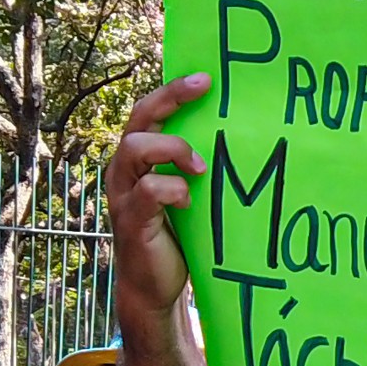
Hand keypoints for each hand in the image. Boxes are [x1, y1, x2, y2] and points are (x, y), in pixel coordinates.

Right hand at [107, 75, 213, 320]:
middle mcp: (126, 170)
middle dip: (170, 98)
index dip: (173, 90)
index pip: (149, 111)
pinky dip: (171, 190)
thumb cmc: (178, 237)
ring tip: (200, 167)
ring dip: (172, 149)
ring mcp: (124, 194)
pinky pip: (147, 191)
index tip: (206, 77)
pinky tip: (188, 202)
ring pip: (134, 148)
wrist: (154, 288)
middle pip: (139, 118)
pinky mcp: (131, 220)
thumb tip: (242, 139)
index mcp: (141, 158)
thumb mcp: (189, 193)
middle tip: (204, 87)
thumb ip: (197, 168)